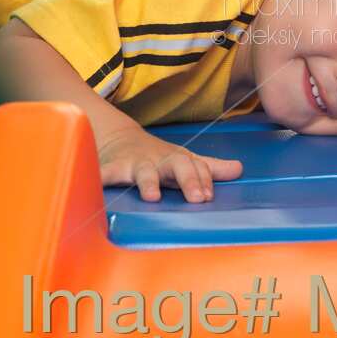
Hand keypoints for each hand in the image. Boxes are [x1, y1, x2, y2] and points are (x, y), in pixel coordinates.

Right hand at [98, 126, 242, 202]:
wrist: (121, 139)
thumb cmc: (159, 158)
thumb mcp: (185, 160)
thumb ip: (210, 167)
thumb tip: (239, 169)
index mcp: (179, 160)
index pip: (196, 167)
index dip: (203, 180)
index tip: (208, 195)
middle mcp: (160, 161)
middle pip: (177, 166)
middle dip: (188, 179)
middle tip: (198, 198)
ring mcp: (136, 164)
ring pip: (144, 172)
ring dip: (148, 182)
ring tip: (152, 197)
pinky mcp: (112, 168)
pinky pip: (105, 174)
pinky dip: (100, 178)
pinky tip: (97, 187)